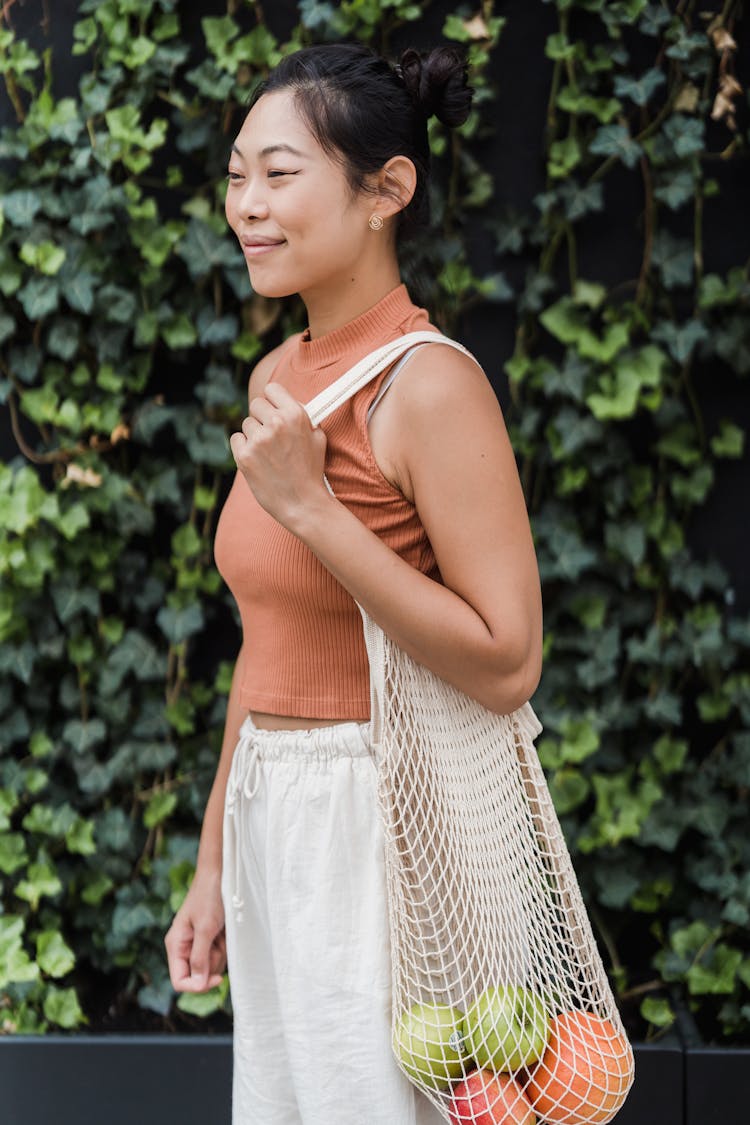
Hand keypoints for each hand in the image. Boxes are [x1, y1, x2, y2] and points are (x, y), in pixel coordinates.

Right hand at [164, 869, 226, 992]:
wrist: (220, 875)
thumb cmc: (209, 896)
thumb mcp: (205, 928)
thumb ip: (200, 957)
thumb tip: (198, 984)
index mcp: (175, 945)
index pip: (180, 981)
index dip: (196, 986)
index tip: (216, 979)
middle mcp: (184, 948)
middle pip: (198, 976)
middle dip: (212, 964)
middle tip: (218, 942)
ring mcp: (197, 944)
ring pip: (211, 967)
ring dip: (221, 954)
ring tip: (222, 932)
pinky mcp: (209, 940)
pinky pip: (219, 956)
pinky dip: (225, 947)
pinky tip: (225, 931)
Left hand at [229, 382, 328, 528]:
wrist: (302, 504)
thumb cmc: (311, 472)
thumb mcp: (318, 438)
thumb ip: (303, 417)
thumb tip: (289, 403)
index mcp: (295, 415)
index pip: (271, 389)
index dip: (272, 400)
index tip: (273, 409)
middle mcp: (275, 423)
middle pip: (255, 405)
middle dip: (262, 418)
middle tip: (270, 435)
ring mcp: (258, 440)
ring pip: (246, 424)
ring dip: (254, 435)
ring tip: (268, 454)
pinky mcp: (244, 456)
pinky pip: (236, 439)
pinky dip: (243, 448)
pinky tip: (257, 460)